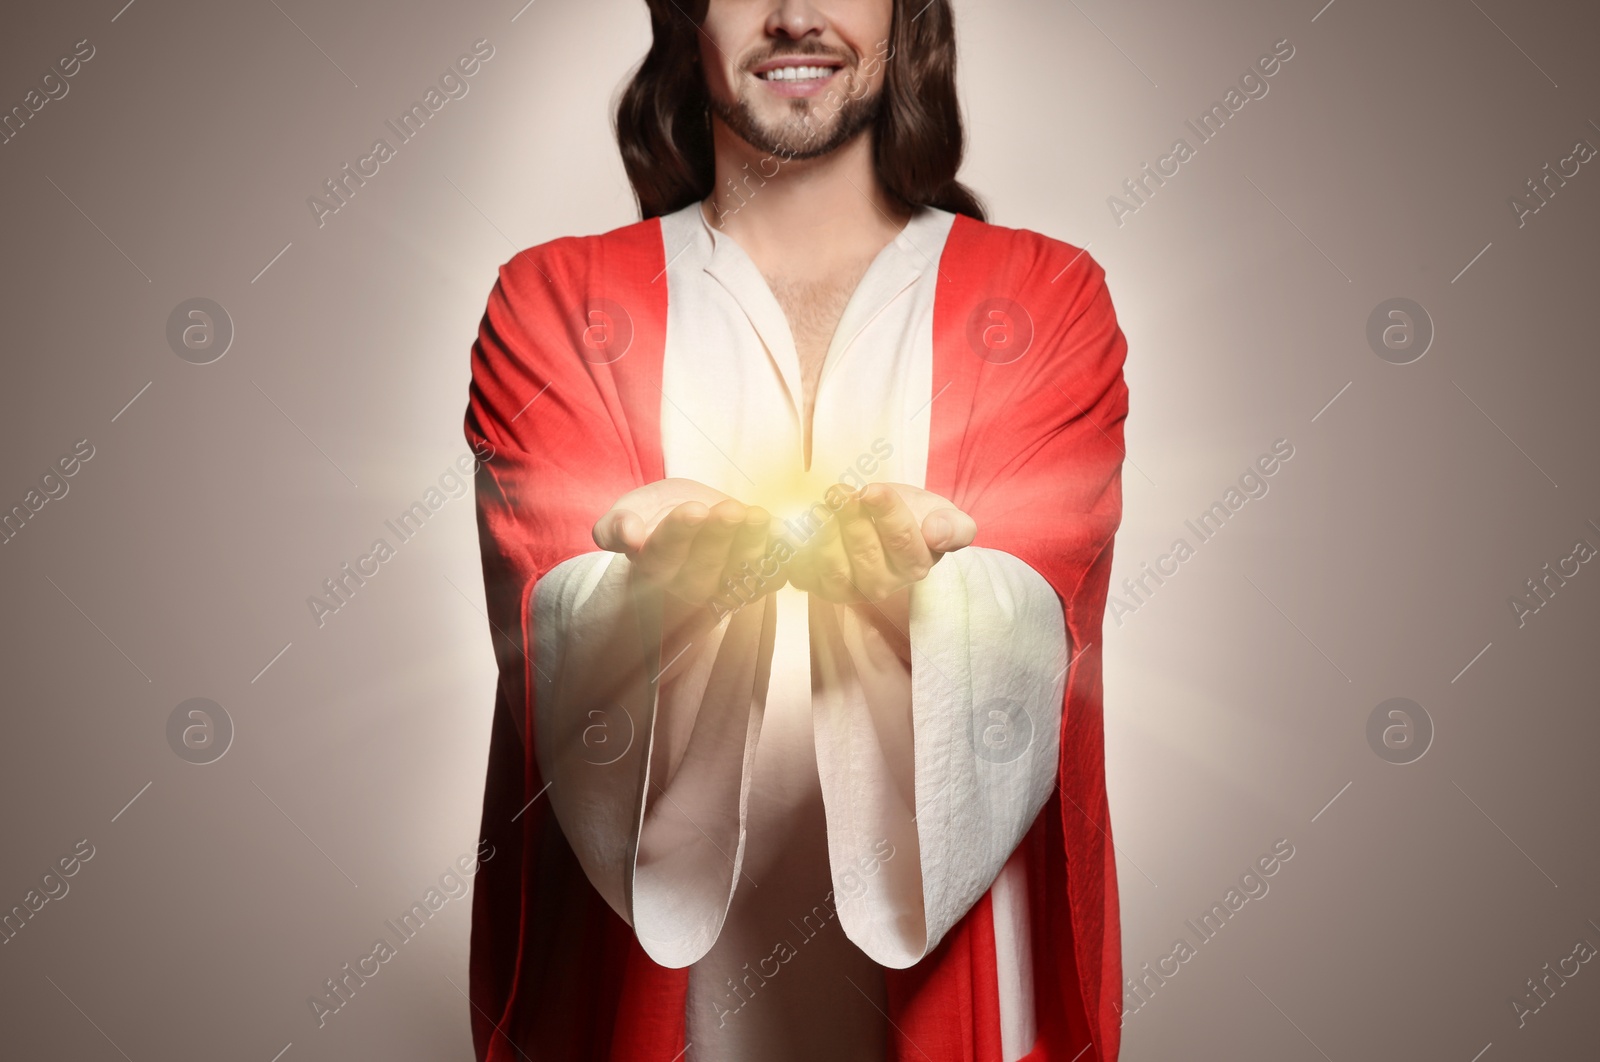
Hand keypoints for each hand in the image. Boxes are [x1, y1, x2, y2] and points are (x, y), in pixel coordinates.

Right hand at [592, 479, 780, 609]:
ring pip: (741, 571)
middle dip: (719, 536)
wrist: (691, 519)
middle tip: (729, 510)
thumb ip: (616, 525)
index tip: (693, 510)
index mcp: (655, 565)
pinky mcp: (756, 582)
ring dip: (753, 544)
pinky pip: (773, 574)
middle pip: (705, 565)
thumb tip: (629, 536)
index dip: (680, 532)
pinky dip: (783, 556)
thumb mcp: (628, 510)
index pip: (665, 552)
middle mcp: (690, 583)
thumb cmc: (655, 515)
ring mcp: (726, 586)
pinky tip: (787, 535)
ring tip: (758, 515)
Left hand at [786, 482, 975, 604]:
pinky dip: (792, 552)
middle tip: (838, 491)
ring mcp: (848, 589)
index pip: (901, 540)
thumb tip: (938, 534)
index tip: (871, 489)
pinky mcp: (817, 586)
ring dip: (821, 537)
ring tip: (815, 508)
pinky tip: (786, 527)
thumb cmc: (916, 517)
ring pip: (833, 568)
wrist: (885, 527)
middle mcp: (883, 584)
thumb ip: (954, 527)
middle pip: (865, 554)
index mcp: (916, 565)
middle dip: (850, 520)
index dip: (886, 513)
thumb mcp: (945, 515)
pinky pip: (803, 573)